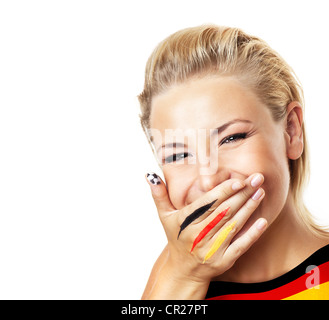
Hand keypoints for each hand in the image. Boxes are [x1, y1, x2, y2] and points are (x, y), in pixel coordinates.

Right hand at [146, 172, 266, 283]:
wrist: (183, 269)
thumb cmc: (176, 236)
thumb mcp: (164, 216)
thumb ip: (159, 195)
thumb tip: (150, 175)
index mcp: (186, 222)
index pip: (207, 204)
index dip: (224, 191)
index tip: (239, 180)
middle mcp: (199, 235)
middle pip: (224, 211)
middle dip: (242, 194)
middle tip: (257, 178)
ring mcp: (212, 249)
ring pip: (234, 225)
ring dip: (249, 208)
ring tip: (260, 192)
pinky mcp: (224, 261)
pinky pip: (240, 246)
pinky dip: (252, 234)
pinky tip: (263, 221)